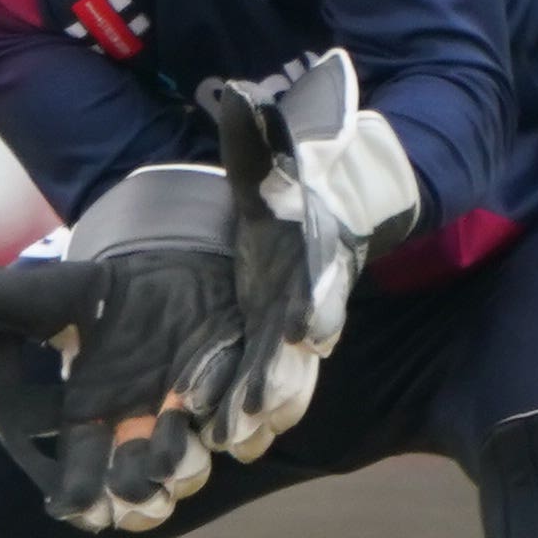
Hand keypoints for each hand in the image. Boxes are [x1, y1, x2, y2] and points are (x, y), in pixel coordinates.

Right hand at [0, 246, 239, 533]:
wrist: (171, 269)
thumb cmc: (105, 294)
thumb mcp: (57, 292)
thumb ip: (11, 299)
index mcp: (88, 422)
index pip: (79, 477)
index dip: (79, 496)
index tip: (74, 504)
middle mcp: (138, 434)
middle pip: (138, 494)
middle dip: (137, 496)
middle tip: (137, 486)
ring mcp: (188, 421)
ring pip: (189, 471)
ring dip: (182, 467)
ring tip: (172, 450)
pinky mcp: (232, 396)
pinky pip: (243, 429)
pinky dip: (238, 431)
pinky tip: (230, 425)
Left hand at [200, 53, 423, 460]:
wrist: (317, 210)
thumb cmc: (290, 184)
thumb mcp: (270, 159)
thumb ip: (255, 135)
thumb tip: (238, 95)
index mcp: (311, 258)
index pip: (318, 288)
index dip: (312, 311)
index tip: (303, 335)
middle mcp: (303, 303)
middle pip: (296, 350)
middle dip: (278, 382)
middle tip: (257, 415)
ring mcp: (284, 330)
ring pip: (276, 378)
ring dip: (257, 409)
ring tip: (233, 442)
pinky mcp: (262, 346)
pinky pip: (252, 383)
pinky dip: (238, 410)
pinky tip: (219, 442)